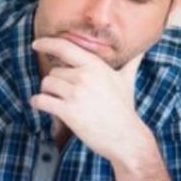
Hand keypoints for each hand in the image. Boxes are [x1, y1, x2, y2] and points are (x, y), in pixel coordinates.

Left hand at [30, 37, 152, 163]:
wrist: (126, 137)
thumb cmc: (125, 109)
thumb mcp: (127, 81)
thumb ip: (132, 63)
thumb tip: (143, 50)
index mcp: (96, 66)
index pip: (65, 47)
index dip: (48, 43)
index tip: (37, 43)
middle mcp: (85, 76)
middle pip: (54, 72)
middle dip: (56, 84)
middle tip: (66, 96)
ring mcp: (76, 94)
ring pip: (46, 85)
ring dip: (47, 93)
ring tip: (57, 102)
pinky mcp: (68, 112)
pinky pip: (42, 101)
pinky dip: (38, 103)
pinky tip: (41, 106)